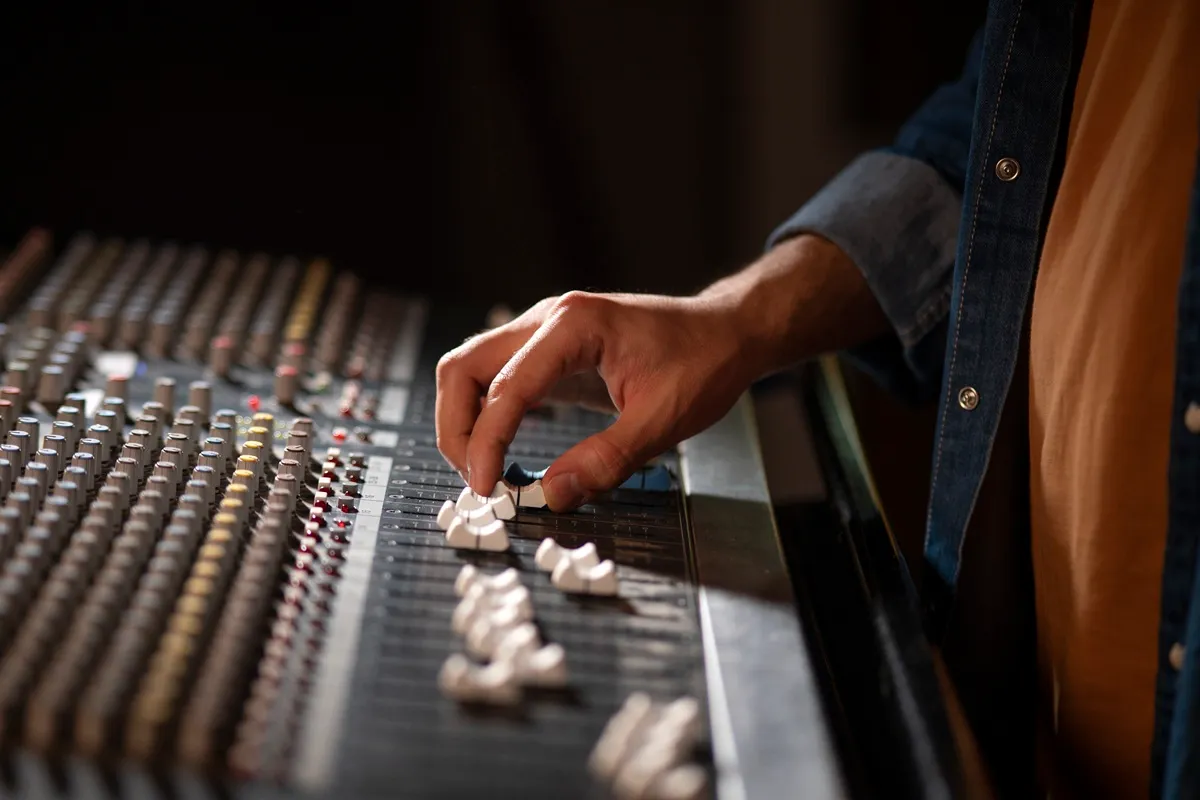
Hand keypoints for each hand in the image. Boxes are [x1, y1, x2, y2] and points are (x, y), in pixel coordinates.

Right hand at [435, 291, 759, 509]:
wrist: (726, 332)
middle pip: (464, 368)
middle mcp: (548, 319)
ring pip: (471, 370)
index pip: (506, 387)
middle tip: (477, 482)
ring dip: (466, 422)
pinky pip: (496, 378)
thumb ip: (607, 459)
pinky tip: (502, 452)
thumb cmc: (703, 363)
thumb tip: (553, 496)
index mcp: (574, 326)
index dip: (487, 442)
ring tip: (486, 472)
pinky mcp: (548, 350)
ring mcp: (543, 330)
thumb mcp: (663, 420)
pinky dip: (487, 415)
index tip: (487, 489)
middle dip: (458, 429)